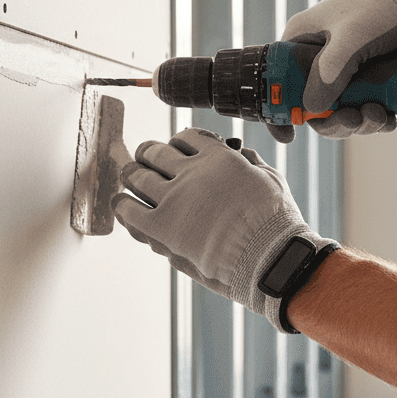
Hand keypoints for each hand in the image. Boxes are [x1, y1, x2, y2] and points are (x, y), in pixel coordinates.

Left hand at [113, 128, 336, 331]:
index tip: (175, 149)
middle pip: (155, 152)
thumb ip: (250, 163)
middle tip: (144, 158)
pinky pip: (129, 211)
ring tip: (128, 175)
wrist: (270, 259)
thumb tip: (240, 153)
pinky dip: (121, 205)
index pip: (186, 137)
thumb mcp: (270, 180)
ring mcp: (173, 200)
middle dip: (148, 153)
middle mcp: (191, 173)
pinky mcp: (161, 228)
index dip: (178, 142)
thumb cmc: (276, 224)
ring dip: (130, 174)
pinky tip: (120, 204)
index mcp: (218, 157)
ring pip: (136, 176)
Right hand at [281, 0, 396, 139]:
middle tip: (352, 120)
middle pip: (311, 106)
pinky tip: (387, 116)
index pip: (277, 83)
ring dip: (359, 122)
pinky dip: (375, 118)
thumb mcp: (351, 35)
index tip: (288, 135)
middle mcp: (318, 60)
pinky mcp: (368, 80)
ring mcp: (344, 72)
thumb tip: (311, 108)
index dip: (279, 111)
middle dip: (333, 121)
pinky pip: (363, 109)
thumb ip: (329, 71)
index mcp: (301, 43)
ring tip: (378, 116)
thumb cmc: (382, 1)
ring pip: (340, 112)